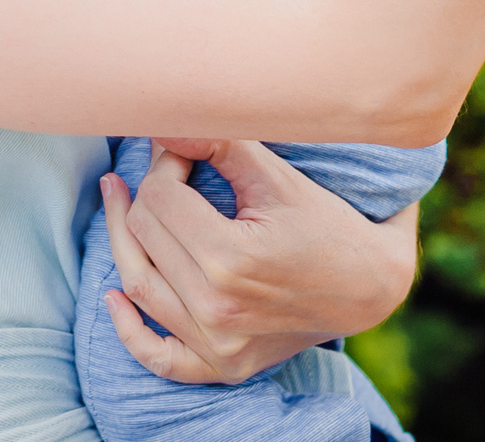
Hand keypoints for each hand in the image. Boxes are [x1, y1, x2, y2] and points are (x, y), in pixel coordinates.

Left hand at [95, 138, 418, 384]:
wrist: (371, 286)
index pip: (160, 197)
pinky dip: (129, 330)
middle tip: (169, 169)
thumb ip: (217, 143)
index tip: (185, 153)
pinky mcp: (221, 365)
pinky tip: (113, 295)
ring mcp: (217, 344)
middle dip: (149, 192)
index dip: (166, 165)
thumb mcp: (275, 176)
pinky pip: (157, 357)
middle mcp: (216, 307)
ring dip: (124, 239)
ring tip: (119, 200)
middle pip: (143, 235)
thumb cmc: (326, 223)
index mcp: (229, 258)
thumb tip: (161, 119)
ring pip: (139, 284)